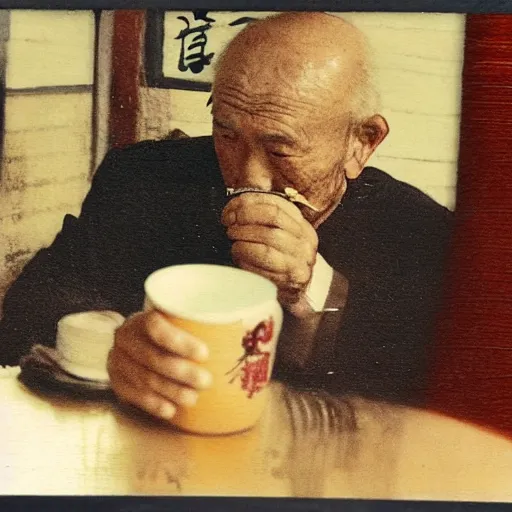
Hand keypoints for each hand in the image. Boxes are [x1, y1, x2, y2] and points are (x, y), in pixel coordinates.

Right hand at [108, 311, 211, 420]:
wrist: (133, 340)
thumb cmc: (166, 331)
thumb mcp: (178, 321)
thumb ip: (200, 323)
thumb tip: (244, 328)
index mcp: (142, 318)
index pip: (156, 327)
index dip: (180, 341)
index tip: (204, 354)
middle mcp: (125, 337)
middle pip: (152, 357)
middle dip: (181, 372)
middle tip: (206, 382)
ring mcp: (117, 360)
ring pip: (145, 379)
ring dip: (171, 391)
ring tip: (193, 399)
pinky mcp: (116, 381)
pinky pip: (133, 395)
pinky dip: (153, 404)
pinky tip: (170, 410)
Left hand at [221, 192, 318, 314]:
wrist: (293, 296)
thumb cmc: (278, 263)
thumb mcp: (277, 237)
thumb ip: (261, 219)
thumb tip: (234, 207)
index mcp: (301, 225)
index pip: (275, 203)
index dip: (248, 203)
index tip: (229, 213)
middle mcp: (305, 240)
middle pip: (272, 217)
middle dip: (244, 218)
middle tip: (229, 227)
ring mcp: (301, 260)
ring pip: (267, 240)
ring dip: (243, 239)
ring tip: (234, 244)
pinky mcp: (292, 279)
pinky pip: (263, 264)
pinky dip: (246, 260)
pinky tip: (239, 260)